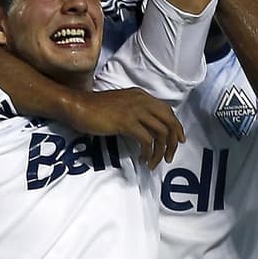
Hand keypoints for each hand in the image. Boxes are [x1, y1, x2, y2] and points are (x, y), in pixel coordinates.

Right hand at [67, 87, 184, 168]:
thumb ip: (136, 112)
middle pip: (169, 121)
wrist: (78, 106)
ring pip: (161, 133)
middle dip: (173, 141)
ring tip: (154, 162)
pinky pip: (146, 140)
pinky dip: (148, 153)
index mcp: (142, 96)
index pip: (167, 111)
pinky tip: (143, 159)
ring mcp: (135, 111)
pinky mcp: (126, 123)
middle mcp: (142, 101)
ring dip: (160, 151)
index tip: (179, 141)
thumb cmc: (95, 108)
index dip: (176, 127)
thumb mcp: (122, 105)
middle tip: (169, 156)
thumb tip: (148, 130)